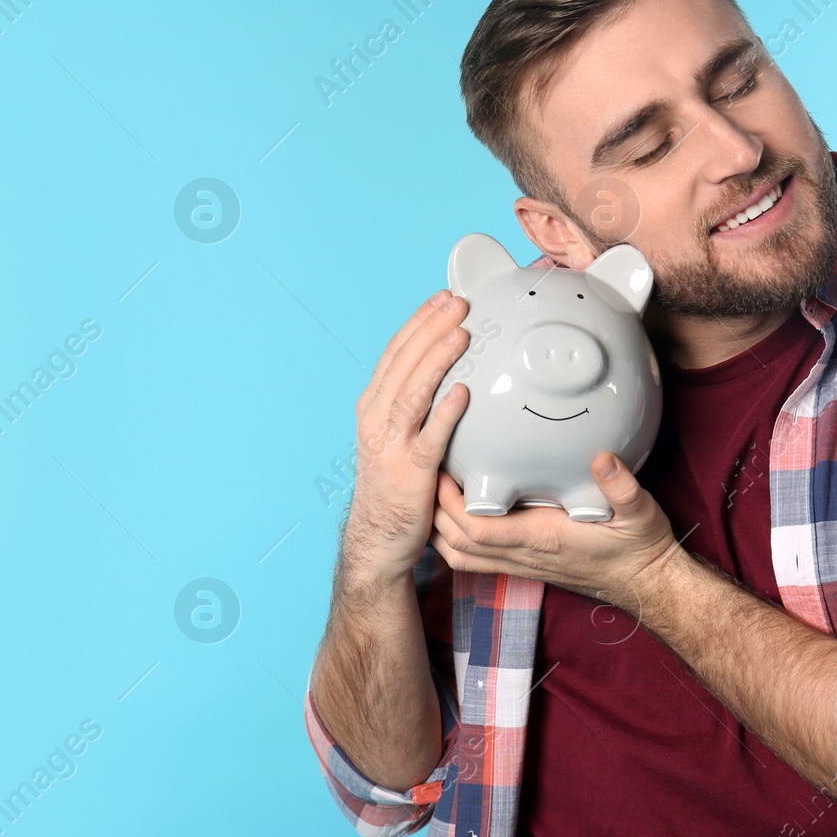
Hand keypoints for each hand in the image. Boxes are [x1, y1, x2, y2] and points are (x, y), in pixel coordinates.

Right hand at [342, 288, 472, 581]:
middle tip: (458, 303)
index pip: (395, 353)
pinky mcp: (410, 473)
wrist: (378, 539)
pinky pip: (430, 438)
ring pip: (413, 393)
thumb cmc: (396, 484)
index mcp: (373, 406)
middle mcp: (376, 419)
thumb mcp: (398, 435)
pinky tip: (463, 393)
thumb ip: (417, 405)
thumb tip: (453, 370)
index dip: (419, 322)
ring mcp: (390, 445)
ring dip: (436, 360)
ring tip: (461, 334)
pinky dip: (445, 413)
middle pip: (403, 364)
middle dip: (430, 329)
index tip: (443, 297)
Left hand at [429, 452, 680, 613]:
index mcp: (543, 539)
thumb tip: (602, 459)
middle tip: (424, 471)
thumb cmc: (637, 546)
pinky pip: (473, 559)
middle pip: (457, 542)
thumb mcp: (640, 512)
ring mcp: (520, 564)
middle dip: (432, 511)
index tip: (441, 468)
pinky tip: (450, 514)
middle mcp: (524, 555)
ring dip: (437, 528)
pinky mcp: (522, 565)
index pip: (480, 528)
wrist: (643, 583)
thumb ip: (622, 487)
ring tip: (428, 491)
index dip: (451, 503)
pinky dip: (452, 540)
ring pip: (460, 555)